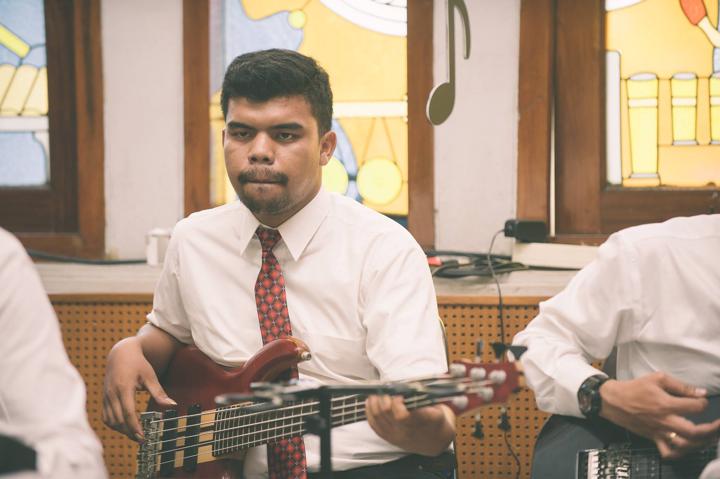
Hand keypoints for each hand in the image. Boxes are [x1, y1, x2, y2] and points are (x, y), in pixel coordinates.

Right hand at [102, 337, 175, 440]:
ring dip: (121, 430)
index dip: (135, 427)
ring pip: (110, 420)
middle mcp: (112, 394)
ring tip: (135, 434)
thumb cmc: (138, 364)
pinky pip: (106, 416)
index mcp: (124, 388)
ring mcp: (106, 397)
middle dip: (129, 432)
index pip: (128, 413)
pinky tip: (125, 426)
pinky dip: (114, 424)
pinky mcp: (104, 398)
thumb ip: (159, 393)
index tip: (143, 437)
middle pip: (118, 420)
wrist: (121, 354)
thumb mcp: (150, 377)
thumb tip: (172, 405)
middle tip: (142, 439)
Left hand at [365, 395, 454, 455]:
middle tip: (386, 390)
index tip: (399, 393)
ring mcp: (394, 435)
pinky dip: (369, 411)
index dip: (397, 402)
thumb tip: (409, 386)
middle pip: (384, 413)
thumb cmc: (435, 421)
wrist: (433, 441)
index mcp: (418, 424)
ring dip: (374, 402)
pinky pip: (373, 424)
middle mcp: (404, 432)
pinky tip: (371, 402)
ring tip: (376, 393)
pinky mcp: (387, 437)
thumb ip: (424, 399)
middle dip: (383, 398)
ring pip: (376, 417)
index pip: (401, 415)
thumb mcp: (437, 409)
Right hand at [599, 372, 719, 458]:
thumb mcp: (657, 379)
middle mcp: (664, 421)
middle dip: (712, 429)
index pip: (695, 407)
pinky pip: (668, 452)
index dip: (703, 403)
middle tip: (718, 425)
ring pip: (685, 445)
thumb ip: (680, 386)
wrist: (612, 400)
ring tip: (709, 436)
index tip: (702, 400)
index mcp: (666, 404)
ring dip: (701, 442)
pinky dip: (680, 453)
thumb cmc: (634, 388)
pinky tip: (687, 447)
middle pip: (695, 432)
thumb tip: (700, 392)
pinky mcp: (653, 438)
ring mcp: (659, 432)